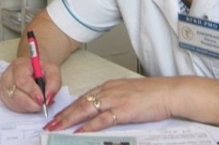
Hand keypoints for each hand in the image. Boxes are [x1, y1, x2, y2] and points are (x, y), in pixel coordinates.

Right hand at [0, 56, 61, 112]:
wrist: (33, 69)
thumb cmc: (41, 70)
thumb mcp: (52, 71)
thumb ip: (53, 83)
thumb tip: (48, 98)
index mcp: (19, 65)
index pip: (22, 81)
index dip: (32, 92)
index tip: (42, 100)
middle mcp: (8, 75)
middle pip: (16, 94)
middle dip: (31, 103)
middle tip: (41, 105)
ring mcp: (3, 86)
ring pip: (14, 102)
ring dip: (28, 107)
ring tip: (37, 102)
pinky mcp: (3, 96)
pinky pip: (12, 107)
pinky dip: (23, 108)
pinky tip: (29, 103)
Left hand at [44, 77, 173, 131]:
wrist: (168, 92)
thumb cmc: (152, 95)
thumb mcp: (127, 94)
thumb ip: (113, 100)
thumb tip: (100, 112)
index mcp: (108, 86)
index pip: (83, 98)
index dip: (68, 108)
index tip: (57, 116)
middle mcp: (108, 91)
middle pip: (80, 103)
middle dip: (63, 114)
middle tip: (50, 123)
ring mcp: (115, 100)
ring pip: (86, 109)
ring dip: (70, 119)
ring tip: (57, 128)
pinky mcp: (123, 110)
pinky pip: (102, 119)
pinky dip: (89, 126)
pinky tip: (79, 131)